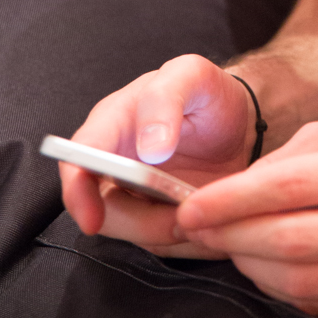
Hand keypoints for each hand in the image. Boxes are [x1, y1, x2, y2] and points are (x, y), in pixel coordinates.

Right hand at [60, 54, 254, 255]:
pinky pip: (158, 242)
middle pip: (102, 209)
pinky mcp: (156, 216)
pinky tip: (206, 216)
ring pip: (132, 233)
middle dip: (141, 221)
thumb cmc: (209, 94)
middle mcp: (115, 162)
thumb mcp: (192, 75)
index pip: (76, 161)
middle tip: (181, 212)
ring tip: (201, 208)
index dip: (76, 193)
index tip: (93, 220)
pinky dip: (183, 238)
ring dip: (165, 231)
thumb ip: (165, 98)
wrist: (241, 121)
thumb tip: (147, 148)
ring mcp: (134, 193)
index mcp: (113, 123)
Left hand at [173, 121, 317, 317]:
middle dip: (230, 235)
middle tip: (197, 228)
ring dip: (249, 265)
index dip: (231, 200)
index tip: (192, 206)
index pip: (289, 188)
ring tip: (229, 245)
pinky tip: (267, 264)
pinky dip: (279, 286)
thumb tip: (228, 196)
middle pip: (289, 239)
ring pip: (297, 282)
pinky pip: (316, 305)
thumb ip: (284, 161)